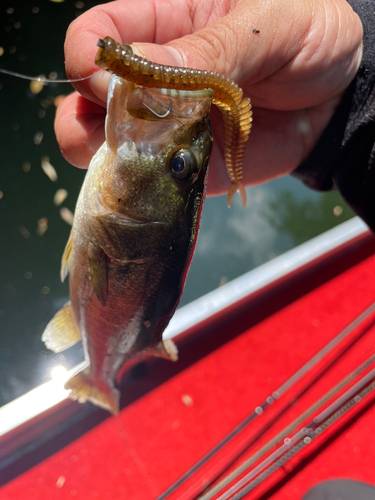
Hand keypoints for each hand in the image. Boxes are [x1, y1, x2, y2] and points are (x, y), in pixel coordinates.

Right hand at [55, 0, 362, 196]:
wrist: (339, 98)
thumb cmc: (310, 36)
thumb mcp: (270, 23)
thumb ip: (212, 48)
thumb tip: (145, 69)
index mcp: (164, 24)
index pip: (98, 37)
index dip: (92, 59)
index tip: (111, 80)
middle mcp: (154, 80)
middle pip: (86, 102)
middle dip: (93, 119)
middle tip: (133, 125)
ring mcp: (167, 129)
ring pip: (108, 150)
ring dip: (117, 160)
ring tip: (155, 156)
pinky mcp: (189, 169)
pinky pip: (154, 186)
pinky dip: (152, 191)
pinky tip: (173, 182)